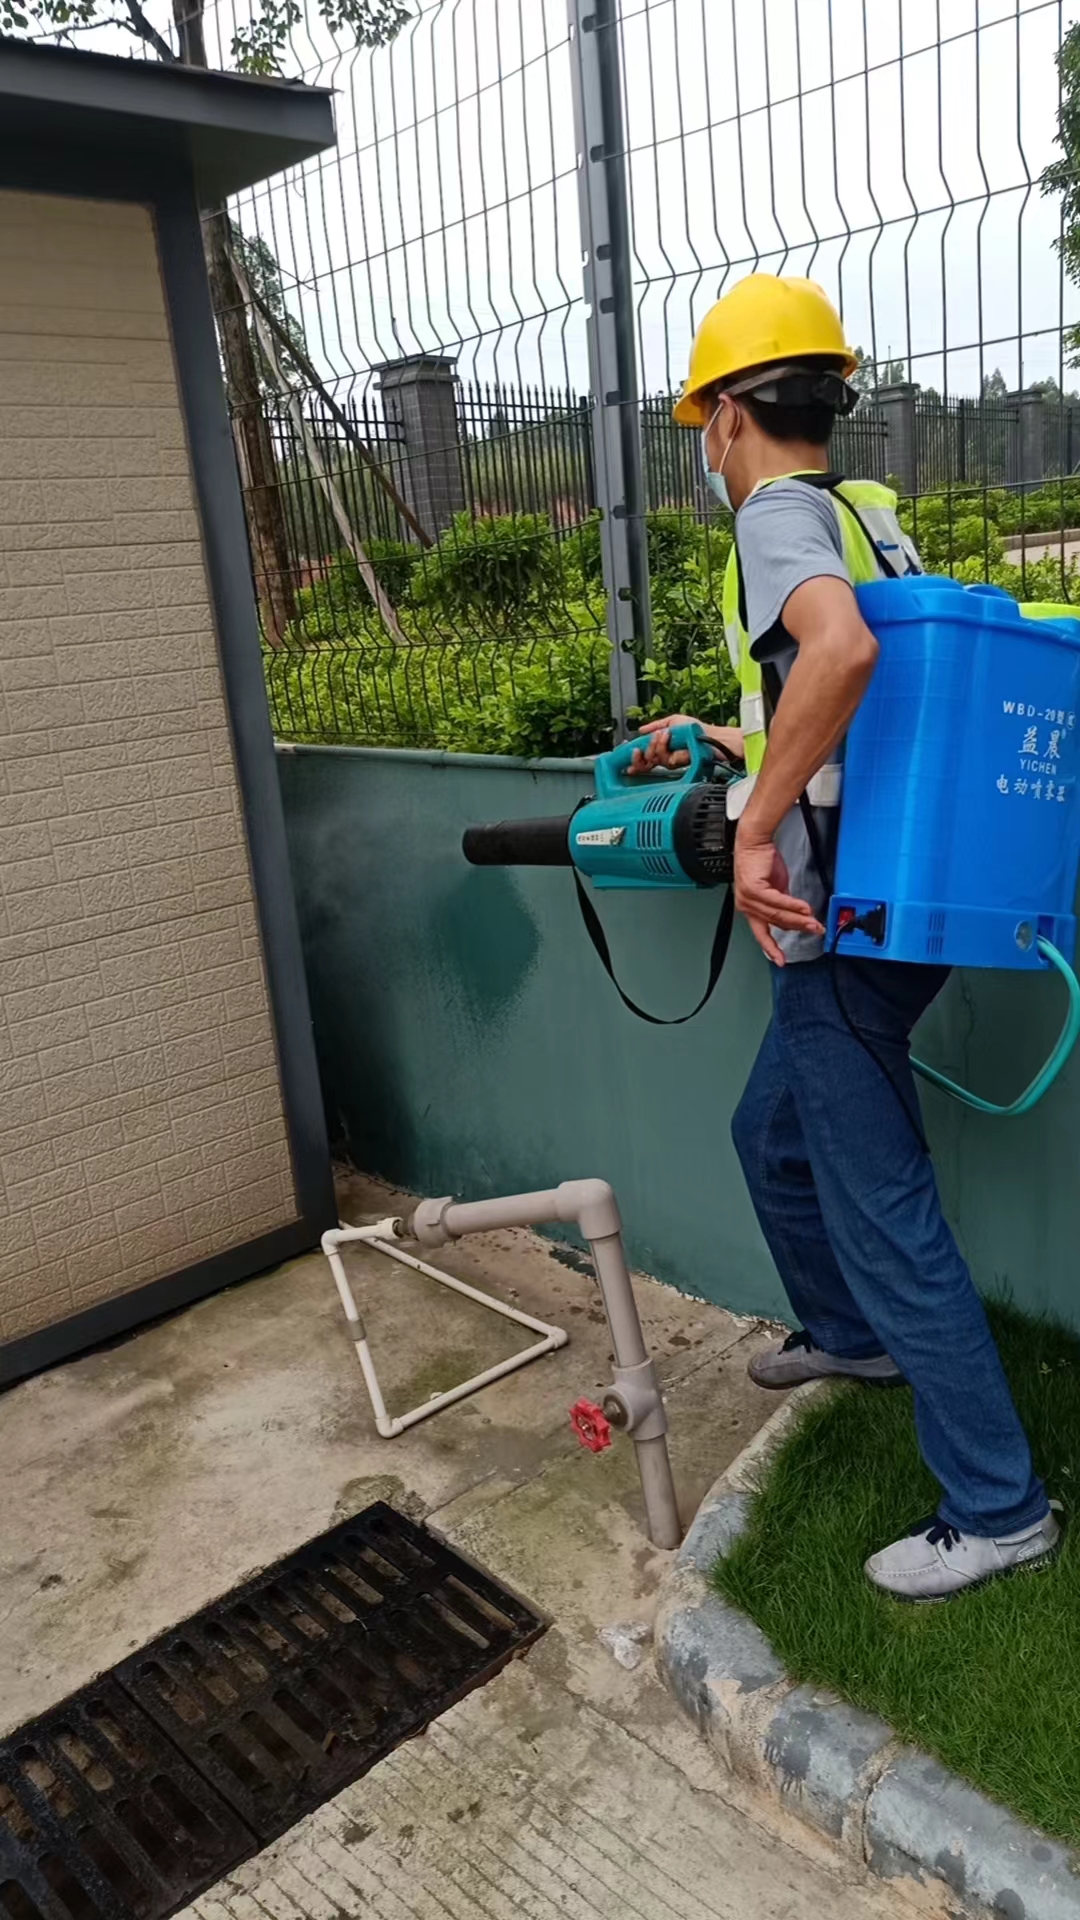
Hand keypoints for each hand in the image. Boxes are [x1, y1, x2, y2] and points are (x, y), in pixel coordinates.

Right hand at [629, 716, 743, 774]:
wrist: (710, 737)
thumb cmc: (696, 729)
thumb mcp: (673, 721)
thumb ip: (655, 725)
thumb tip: (641, 730)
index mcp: (663, 747)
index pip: (645, 755)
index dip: (635, 758)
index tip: (629, 753)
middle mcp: (665, 756)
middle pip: (644, 762)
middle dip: (641, 752)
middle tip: (643, 744)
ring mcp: (671, 761)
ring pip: (653, 759)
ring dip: (656, 745)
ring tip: (663, 735)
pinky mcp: (678, 764)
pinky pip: (664, 759)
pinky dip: (664, 746)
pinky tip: (668, 737)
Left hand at [734, 826, 823, 965]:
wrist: (754, 841)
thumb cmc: (762, 861)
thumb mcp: (775, 888)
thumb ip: (782, 904)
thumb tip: (796, 916)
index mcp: (750, 908)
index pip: (761, 933)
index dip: (771, 948)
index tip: (780, 960)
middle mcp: (746, 906)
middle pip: (775, 923)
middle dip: (798, 929)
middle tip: (815, 931)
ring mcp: (748, 898)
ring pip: (777, 915)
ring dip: (798, 919)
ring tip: (813, 922)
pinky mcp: (753, 888)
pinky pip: (776, 902)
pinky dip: (792, 906)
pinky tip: (804, 908)